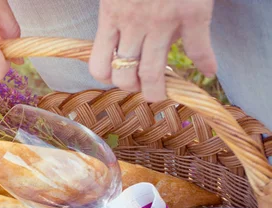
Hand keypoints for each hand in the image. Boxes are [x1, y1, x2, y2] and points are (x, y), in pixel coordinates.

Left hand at [89, 0, 216, 101]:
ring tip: (163, 93)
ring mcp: (162, 20)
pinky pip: (198, 49)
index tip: (118, 76)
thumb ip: (117, 14)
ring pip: (153, 73)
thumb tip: (124, 41)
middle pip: (126, 76)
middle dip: (133, 88)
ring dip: (158, 91)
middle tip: (143, 88)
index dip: (108, 77)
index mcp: (111, 16)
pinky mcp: (192, 13)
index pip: (99, 66)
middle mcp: (133, 23)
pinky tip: (209, 69)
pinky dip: (206, 63)